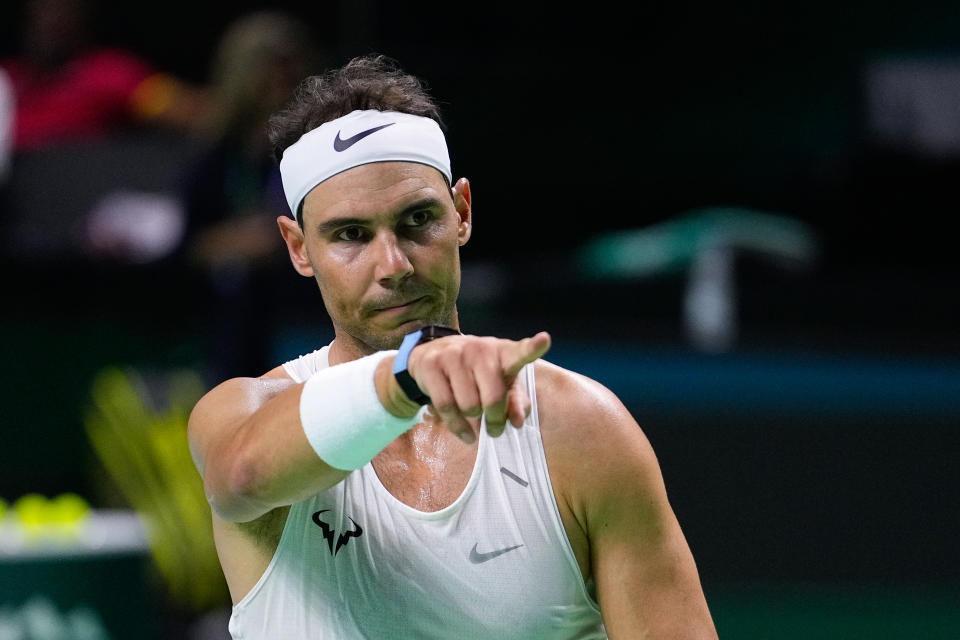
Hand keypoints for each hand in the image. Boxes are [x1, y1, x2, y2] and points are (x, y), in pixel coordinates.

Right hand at [407, 332, 551, 441]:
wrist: (433, 353)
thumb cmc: (476, 373)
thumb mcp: (500, 383)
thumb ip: (515, 402)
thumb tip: (516, 422)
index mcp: (503, 352)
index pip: (520, 351)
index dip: (533, 347)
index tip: (545, 341)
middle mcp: (480, 349)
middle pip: (493, 398)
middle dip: (495, 420)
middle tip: (494, 429)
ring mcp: (454, 355)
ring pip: (468, 405)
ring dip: (473, 421)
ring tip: (474, 420)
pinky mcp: (432, 365)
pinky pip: (446, 406)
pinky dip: (457, 426)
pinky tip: (464, 432)